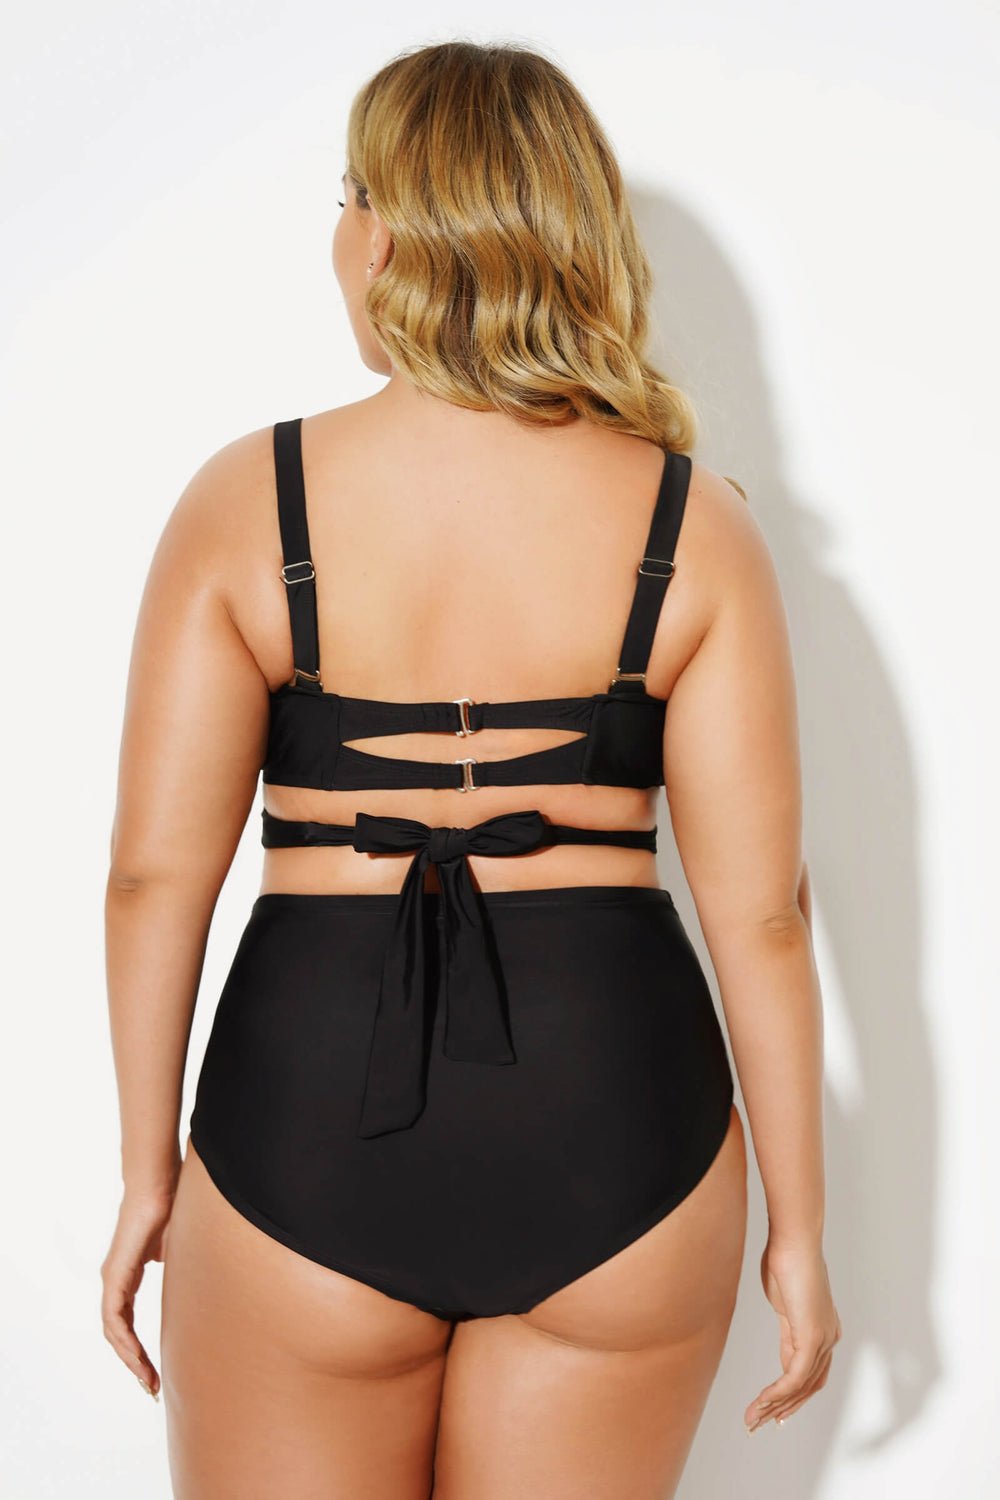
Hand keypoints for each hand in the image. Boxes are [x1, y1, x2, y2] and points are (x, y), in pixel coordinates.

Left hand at [100, 1187, 175, 1400]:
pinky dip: (124, 1341)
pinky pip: (113, 1318)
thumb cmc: (174, 1208)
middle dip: (136, 1363)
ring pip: (114, 1331)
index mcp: (130, 1276)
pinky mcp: (114, 1275)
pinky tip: (136, 1357)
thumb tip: (210, 1286)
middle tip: (153, 1386)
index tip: (156, 1370)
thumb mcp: (183, 1251)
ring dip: (130, 1358)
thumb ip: (186, 1272)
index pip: (129, 1321)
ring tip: (147, 1379)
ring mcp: (113, 1278)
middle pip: (120, 1333)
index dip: (140, 1348)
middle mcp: (117, 1281)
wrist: (159, 1185)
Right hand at [744, 1237, 841, 1432]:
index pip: (810, 1373)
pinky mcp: (812, 1339)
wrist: (795, 1241)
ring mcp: (823, 1340)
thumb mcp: (785, 1300)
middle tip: (759, 1424)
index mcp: (824, 1328)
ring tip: (752, 1419)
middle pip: (808, 1387)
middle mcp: (829, 1338)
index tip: (772, 1409)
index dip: (791, 1395)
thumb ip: (787, 1326)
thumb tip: (784, 1346)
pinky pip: (793, 1377)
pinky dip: (776, 1394)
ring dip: (774, 1406)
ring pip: (800, 1387)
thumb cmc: (787, 1258)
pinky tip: (760, 1403)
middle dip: (783, 1408)